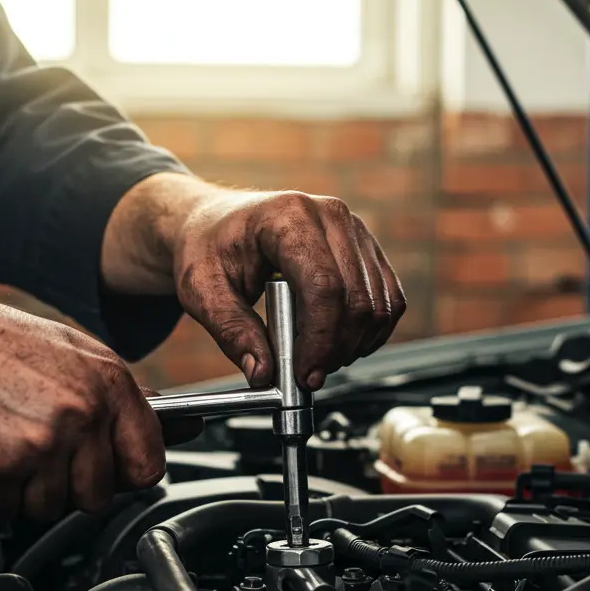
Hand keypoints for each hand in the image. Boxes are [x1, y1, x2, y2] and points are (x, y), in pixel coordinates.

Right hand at [0, 296, 167, 522]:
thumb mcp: (70, 352)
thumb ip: (116, 397)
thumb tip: (174, 426)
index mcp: (106, 384)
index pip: (148, 463)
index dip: (127, 474)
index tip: (112, 471)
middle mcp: (78, 416)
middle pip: (96, 497)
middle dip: (67, 485)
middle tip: (35, 449)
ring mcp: (35, 447)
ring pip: (46, 509)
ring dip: (22, 489)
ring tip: (1, 440)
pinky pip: (0, 512)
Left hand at [102, 175, 405, 390]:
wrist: (218, 224)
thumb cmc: (208, 247)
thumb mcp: (201, 290)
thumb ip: (231, 332)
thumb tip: (263, 374)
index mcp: (288, 216)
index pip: (323, 285)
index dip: (319, 339)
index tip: (303, 374)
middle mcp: (329, 215)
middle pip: (357, 298)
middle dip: (335, 349)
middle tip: (306, 375)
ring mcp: (353, 229)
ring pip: (378, 303)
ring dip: (354, 344)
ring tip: (317, 358)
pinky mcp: (366, 248)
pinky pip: (388, 299)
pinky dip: (370, 332)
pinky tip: (340, 343)